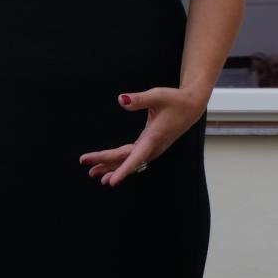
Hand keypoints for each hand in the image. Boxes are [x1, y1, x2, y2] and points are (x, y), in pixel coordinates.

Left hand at [79, 87, 206, 186]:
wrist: (191, 106)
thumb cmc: (175, 100)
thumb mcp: (157, 95)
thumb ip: (139, 99)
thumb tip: (120, 100)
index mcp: (154, 137)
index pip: (135, 158)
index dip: (123, 170)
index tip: (112, 182)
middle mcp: (153, 147)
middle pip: (126, 159)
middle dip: (106, 164)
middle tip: (86, 166)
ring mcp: (152, 148)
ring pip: (129, 161)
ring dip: (112, 167)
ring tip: (93, 173)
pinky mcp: (151, 146)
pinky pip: (133, 158)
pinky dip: (120, 163)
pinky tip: (109, 168)